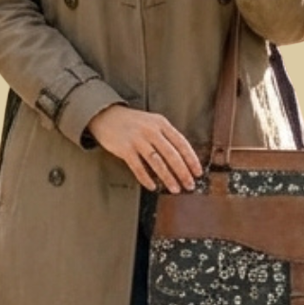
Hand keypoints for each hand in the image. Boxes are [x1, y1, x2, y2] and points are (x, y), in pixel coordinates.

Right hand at [87, 105, 202, 192]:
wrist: (106, 115)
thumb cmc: (132, 122)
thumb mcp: (152, 122)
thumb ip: (166, 136)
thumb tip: (182, 158)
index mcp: (161, 123)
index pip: (182, 143)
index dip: (191, 159)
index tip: (197, 172)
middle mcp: (151, 130)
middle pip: (172, 155)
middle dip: (183, 172)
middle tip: (189, 185)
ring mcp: (137, 140)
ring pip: (157, 162)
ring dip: (168, 178)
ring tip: (175, 189)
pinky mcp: (125, 149)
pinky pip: (139, 167)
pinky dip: (146, 179)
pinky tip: (152, 186)